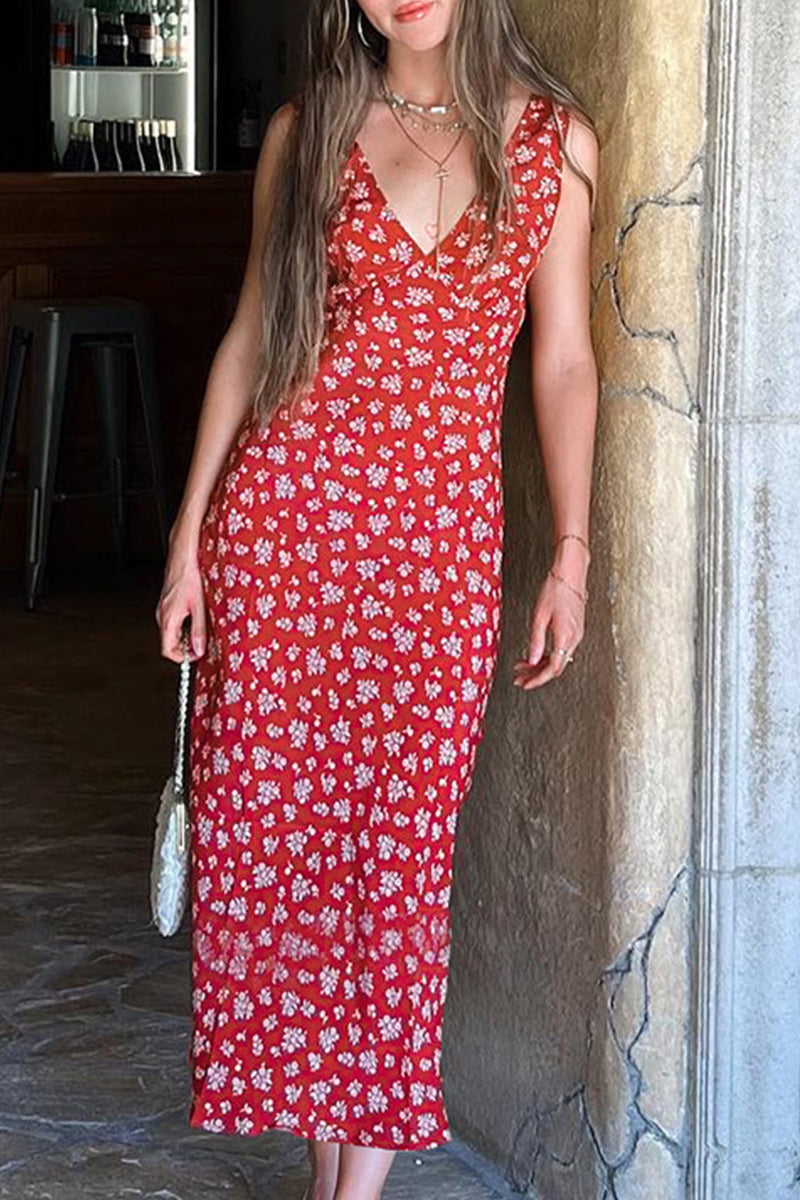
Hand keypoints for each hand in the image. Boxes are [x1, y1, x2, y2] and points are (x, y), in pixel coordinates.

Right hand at [155, 530, 206, 663]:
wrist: (183, 555)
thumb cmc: (190, 575)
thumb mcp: (199, 605)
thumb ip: (199, 629)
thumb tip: (199, 649)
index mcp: (168, 619)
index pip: (168, 650)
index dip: (182, 658)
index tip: (197, 655)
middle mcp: (162, 615)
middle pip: (169, 643)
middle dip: (186, 648)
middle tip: (203, 644)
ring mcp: (163, 609)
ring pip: (171, 632)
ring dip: (185, 636)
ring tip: (202, 629)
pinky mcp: (167, 603)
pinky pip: (173, 621)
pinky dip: (183, 625)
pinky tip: (196, 616)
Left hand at [513, 561, 586, 689]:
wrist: (570, 573)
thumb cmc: (555, 589)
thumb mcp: (540, 616)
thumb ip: (536, 640)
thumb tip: (531, 660)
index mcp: (565, 637)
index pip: (552, 668)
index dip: (537, 679)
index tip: (525, 684)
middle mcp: (574, 639)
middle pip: (555, 667)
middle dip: (536, 675)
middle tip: (519, 679)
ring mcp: (576, 634)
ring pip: (558, 659)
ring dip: (540, 665)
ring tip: (522, 667)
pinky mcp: (574, 629)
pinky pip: (561, 649)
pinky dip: (547, 654)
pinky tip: (535, 653)